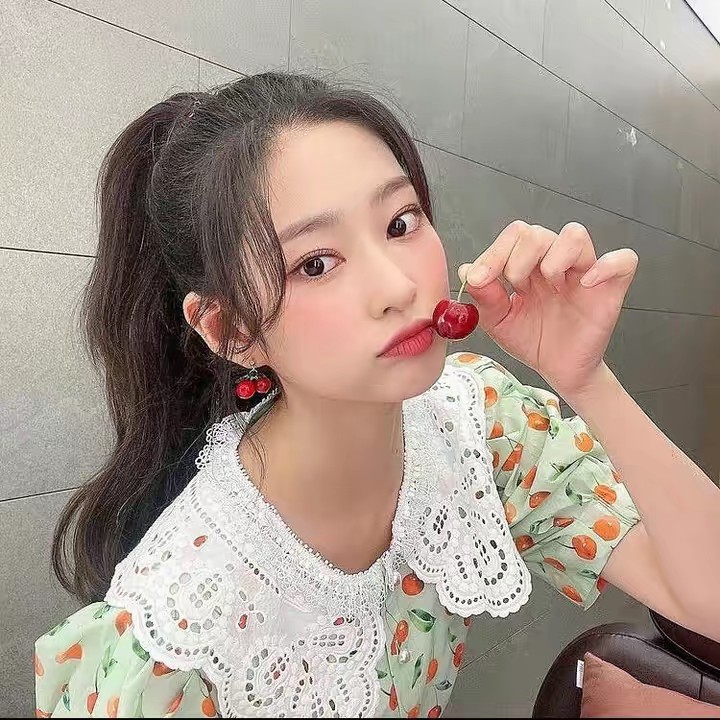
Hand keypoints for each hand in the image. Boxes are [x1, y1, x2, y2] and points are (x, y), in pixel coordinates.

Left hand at [460, 221, 637, 398]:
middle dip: (518, 257)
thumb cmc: (532, 340)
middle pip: (538, 232)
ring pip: (575, 235)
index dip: (494, 252)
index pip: (514, 236)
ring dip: (554, 257)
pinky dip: (605, 266)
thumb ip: (484, 296)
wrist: (557, 370)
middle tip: (516, 286)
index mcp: (527, 265)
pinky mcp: (611, 287)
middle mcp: (554, 262)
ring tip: (550, 285)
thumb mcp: (498, 321)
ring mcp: (584, 271)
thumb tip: (468, 269)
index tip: (480, 278)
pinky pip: (623, 260)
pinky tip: (586, 284)